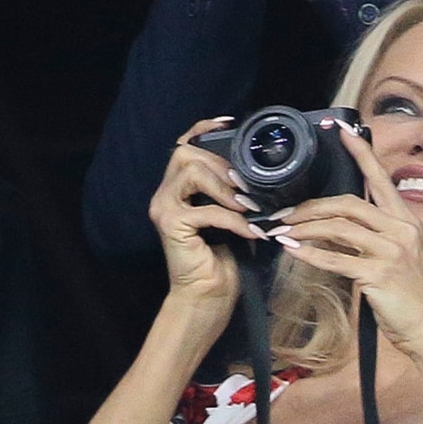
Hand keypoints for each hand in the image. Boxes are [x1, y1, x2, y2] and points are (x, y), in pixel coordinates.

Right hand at [149, 118, 267, 309]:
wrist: (208, 298)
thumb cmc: (221, 261)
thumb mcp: (232, 218)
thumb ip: (234, 193)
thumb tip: (258, 173)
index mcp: (177, 189)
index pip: (183, 145)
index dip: (203, 129)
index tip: (230, 125)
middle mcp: (164, 194)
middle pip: (186, 153)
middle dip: (222, 165)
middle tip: (248, 188)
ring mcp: (163, 208)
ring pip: (191, 171)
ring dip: (225, 188)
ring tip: (248, 207)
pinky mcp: (171, 225)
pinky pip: (206, 210)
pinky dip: (233, 220)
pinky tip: (251, 233)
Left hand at [270, 122, 422, 361]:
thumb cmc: (410, 300)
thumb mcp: (395, 260)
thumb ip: (369, 240)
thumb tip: (331, 229)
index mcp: (406, 222)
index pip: (380, 179)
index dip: (361, 153)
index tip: (342, 131)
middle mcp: (402, 230)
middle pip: (348, 204)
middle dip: (311, 206)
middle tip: (284, 213)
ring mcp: (392, 251)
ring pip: (339, 228)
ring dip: (305, 228)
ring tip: (281, 231)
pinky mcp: (380, 274)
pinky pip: (337, 260)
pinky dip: (311, 255)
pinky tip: (293, 251)